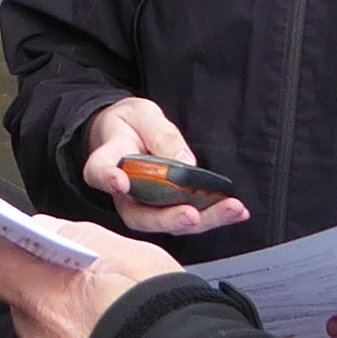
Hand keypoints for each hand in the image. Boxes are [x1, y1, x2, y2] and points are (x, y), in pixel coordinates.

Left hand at [0, 219, 181, 337]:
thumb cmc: (161, 313)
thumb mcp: (125, 251)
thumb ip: (74, 237)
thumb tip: (45, 231)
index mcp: (44, 295)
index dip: (9, 257)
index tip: (30, 254)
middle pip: (25, 310)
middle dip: (50, 302)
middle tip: (91, 298)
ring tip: (114, 336)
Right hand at [81, 101, 252, 238]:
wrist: (128, 134)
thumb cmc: (130, 124)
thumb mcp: (144, 115)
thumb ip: (161, 135)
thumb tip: (186, 163)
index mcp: (108, 162)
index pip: (99, 172)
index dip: (108, 180)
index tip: (120, 183)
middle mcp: (123, 193)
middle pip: (139, 215)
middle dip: (168, 218)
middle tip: (191, 215)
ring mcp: (144, 205)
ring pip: (166, 223)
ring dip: (201, 220)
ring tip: (231, 210)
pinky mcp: (166, 209)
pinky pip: (187, 217)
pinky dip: (213, 216)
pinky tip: (237, 211)